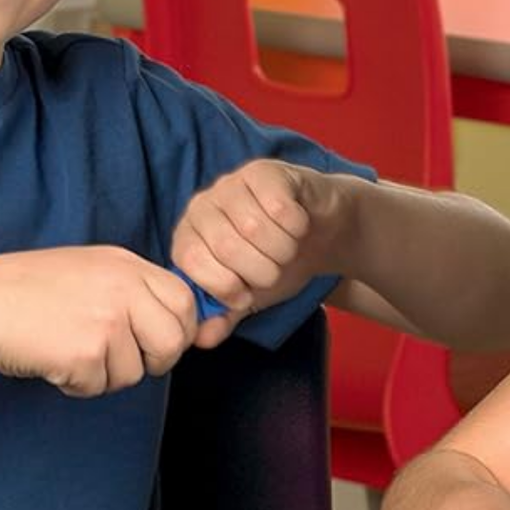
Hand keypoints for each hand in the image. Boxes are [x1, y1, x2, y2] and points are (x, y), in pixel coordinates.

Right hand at [0, 246, 200, 395]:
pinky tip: (52, 361)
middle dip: (155, 362)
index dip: (180, 330)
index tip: (160, 344)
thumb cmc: (26, 289)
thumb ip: (130, 289)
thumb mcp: (89, 269)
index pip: (183, 300)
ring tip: (70, 353)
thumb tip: (170, 325)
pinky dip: (77, 384)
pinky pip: (99, 387)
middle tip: (121, 363)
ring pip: (135, 373)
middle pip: (173, 341)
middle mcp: (123, 288)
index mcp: (126, 264)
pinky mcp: (87, 353)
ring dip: (106, 376)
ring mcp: (107, 320)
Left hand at [170, 160, 344, 319]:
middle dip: (260, 272)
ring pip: (255, 228)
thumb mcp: (249, 297)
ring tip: (286, 248)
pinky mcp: (265, 171)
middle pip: (226, 246)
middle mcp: (203, 206)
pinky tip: (297, 224)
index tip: (245, 294)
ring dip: (282, 250)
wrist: (321, 234)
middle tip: (273, 271)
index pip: (192, 263)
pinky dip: (297, 227)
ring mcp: (232, 184)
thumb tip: (201, 338)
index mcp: (189, 237)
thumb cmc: (278, 264)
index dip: (225, 286)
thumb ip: (224, 316)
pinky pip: (281, 208)